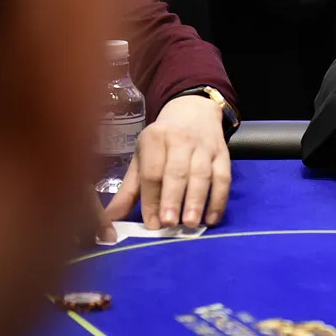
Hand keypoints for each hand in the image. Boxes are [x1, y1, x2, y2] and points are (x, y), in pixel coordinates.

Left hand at [103, 94, 230, 228]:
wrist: (194, 111)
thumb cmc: (162, 141)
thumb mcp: (141, 158)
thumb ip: (129, 190)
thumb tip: (111, 218)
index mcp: (154, 139)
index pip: (152, 172)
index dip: (152, 199)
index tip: (153, 223)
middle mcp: (180, 140)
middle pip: (177, 172)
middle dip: (173, 199)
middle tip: (170, 223)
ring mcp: (204, 146)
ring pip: (202, 175)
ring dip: (197, 201)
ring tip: (191, 223)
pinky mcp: (223, 154)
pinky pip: (224, 178)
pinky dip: (219, 199)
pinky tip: (212, 218)